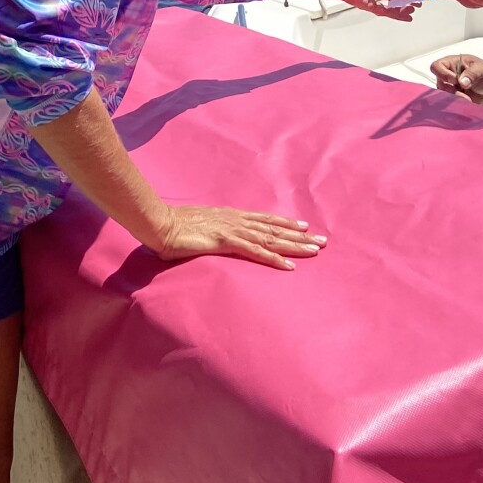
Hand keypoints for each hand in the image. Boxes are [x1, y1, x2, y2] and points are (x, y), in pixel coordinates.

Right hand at [148, 205, 327, 270]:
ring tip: (315, 250)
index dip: (285, 223)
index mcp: (230, 215)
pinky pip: (254, 252)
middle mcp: (236, 219)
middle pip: (274, 228)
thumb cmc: (173, 227)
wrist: (158, 223)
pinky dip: (273, 259)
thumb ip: (211, 232)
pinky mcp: (225, 241)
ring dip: (294, 245)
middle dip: (300, 235)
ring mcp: (232, 229)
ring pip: (270, 238)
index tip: (304, 226)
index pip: (264, 219)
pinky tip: (288, 266)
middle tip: (323, 241)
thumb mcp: (198, 227)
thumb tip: (214, 238)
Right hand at [430, 53, 482, 105]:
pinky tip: (466, 102)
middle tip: (463, 94)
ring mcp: (449, 87)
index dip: (442, 74)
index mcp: (452, 63)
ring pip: (443, 94)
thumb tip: (462, 82)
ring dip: (455, 97)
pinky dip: (457, 103)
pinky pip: (448, 102)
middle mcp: (447, 74)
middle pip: (439, 82)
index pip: (436, 66)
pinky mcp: (452, 97)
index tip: (455, 80)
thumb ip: (473, 73)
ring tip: (467, 99)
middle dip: (451, 90)